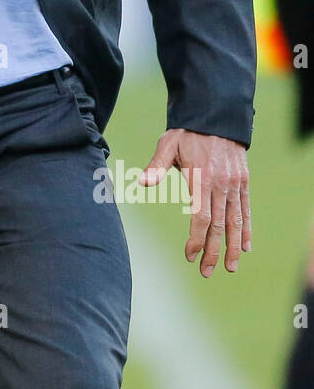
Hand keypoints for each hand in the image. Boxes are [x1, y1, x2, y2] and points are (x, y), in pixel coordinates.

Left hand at [139, 130, 250, 276]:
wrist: (216, 116)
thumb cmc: (186, 133)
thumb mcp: (167, 144)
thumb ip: (156, 165)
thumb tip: (141, 182)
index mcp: (201, 179)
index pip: (201, 217)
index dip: (196, 239)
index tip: (189, 255)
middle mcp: (221, 184)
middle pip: (219, 225)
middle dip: (214, 252)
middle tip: (207, 272)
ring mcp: (234, 184)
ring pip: (235, 221)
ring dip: (233, 247)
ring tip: (230, 267)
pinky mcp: (243, 181)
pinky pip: (245, 209)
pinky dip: (247, 229)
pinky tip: (245, 246)